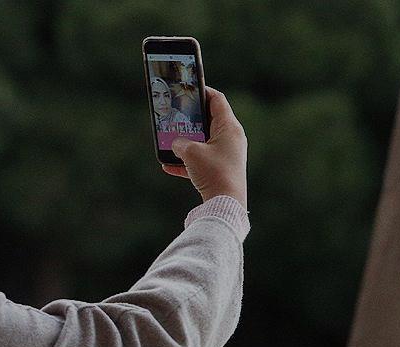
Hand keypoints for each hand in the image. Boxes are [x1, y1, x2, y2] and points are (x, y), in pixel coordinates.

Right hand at [161, 86, 247, 209]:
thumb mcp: (190, 153)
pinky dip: (186, 161)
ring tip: (170, 141)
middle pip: (209, 120)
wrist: (226, 203)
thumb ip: (180, 143)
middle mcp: (231, 138)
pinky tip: (168, 166)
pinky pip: (201, 160)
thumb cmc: (213, 172)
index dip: (202, 92)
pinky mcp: (221, 169)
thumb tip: (175, 144)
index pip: (217, 100)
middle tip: (176, 115)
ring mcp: (227, 154)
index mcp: (229, 127)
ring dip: (186, 141)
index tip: (188, 90)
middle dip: (190, 119)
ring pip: (203, 141)